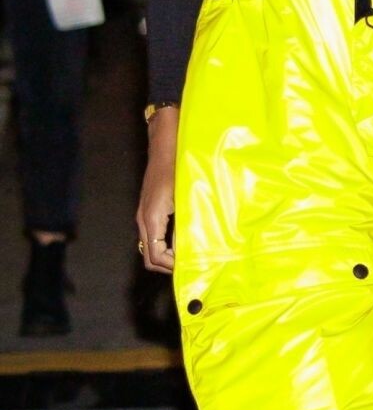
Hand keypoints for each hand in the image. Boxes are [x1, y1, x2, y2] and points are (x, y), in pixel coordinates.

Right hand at [136, 110, 177, 273]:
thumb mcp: (185, 197)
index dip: (172, 266)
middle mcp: (143, 219)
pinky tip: (182, 239)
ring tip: (189, 254)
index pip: (155, 256)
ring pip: (149, 246)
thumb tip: (190, 249)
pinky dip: (163, 243)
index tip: (191, 266)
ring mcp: (143, 214)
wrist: (165, 143)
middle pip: (148, 255)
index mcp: (152, 218)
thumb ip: (185, 224)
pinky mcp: (148, 208)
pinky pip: (152, 234)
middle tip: (191, 264)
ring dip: (166, 255)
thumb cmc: (178, 166)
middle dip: (168, 265)